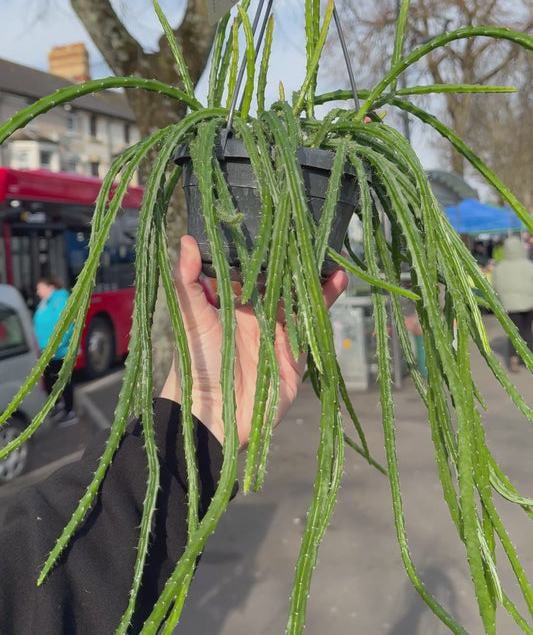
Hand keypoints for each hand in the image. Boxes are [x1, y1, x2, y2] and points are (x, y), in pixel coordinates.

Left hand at [160, 235, 347, 447]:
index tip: (277, 221)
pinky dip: (326, 301)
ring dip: (315, 275)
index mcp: (233, 301)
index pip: (253, 267)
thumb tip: (185, 240)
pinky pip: (314, 322)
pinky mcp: (297, 350)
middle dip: (296, 257)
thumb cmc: (194, 362)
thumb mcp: (190, 317)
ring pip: (302, 296)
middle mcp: (258, 312)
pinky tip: (338, 279)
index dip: (265, 247)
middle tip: (311, 229)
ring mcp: (279, 331)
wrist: (212, 414)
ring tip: (331, 250)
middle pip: (282, 279)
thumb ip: (187, 280)